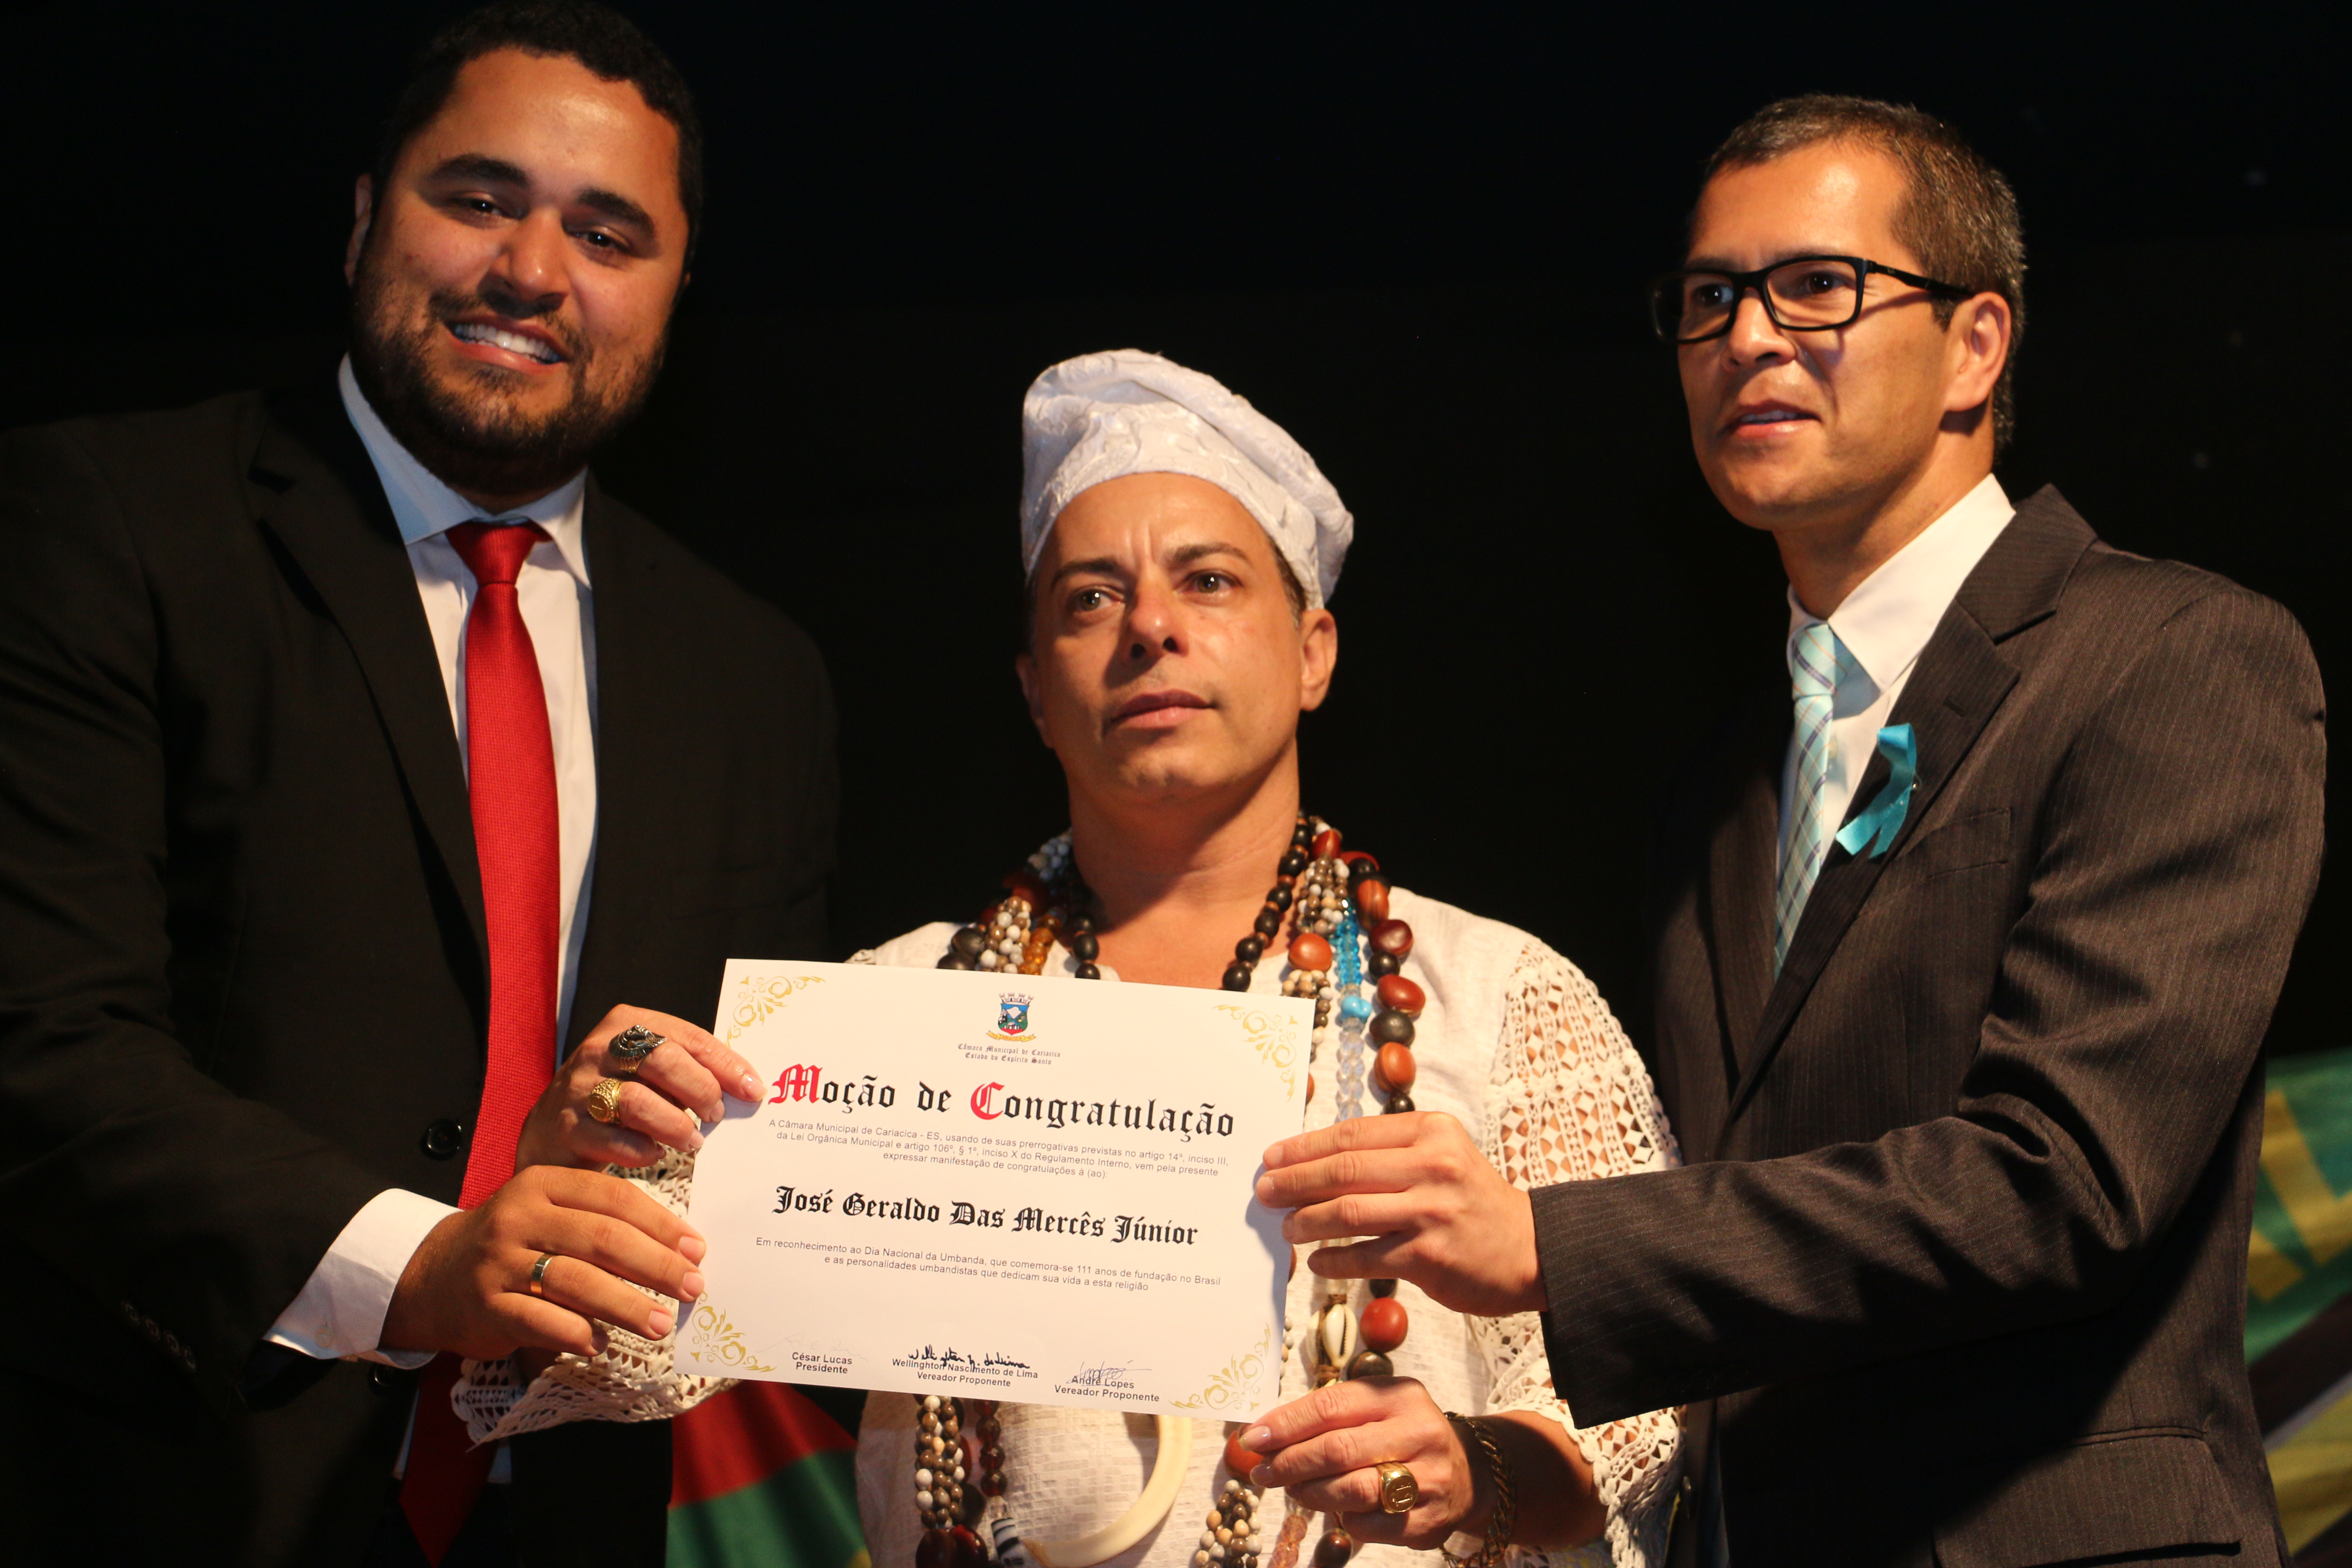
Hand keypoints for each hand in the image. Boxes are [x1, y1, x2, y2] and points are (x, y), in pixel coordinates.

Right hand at [380, 1164, 706, 1359]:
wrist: (435, 1276)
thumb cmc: (516, 1243)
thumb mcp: (551, 1214)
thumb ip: (602, 1221)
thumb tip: (679, 1251)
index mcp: (543, 1184)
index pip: (614, 1197)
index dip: (661, 1225)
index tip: (696, 1250)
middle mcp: (519, 1217)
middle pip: (602, 1238)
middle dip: (655, 1265)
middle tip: (692, 1288)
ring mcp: (500, 1262)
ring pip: (575, 1280)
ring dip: (625, 1305)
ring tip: (660, 1323)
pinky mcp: (487, 1306)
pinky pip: (540, 1320)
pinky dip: (577, 1333)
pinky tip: (602, 1344)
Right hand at [515, 1005, 763, 1170]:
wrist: (549, 1131)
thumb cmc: (617, 1097)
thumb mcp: (649, 1071)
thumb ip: (689, 1071)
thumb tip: (745, 1088)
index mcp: (625, 1024)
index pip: (686, 1036)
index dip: (725, 1064)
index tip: (753, 1090)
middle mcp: (598, 1049)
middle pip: (662, 1060)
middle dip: (700, 1089)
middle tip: (718, 1113)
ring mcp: (578, 1087)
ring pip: (637, 1100)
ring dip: (675, 1124)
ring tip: (694, 1140)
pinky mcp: (567, 1126)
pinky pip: (612, 1139)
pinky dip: (641, 1149)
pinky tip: (655, 1154)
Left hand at [1241, 1378, 1484, 1549]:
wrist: (1469, 1472)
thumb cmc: (1404, 1434)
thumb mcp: (1378, 1407)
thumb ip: (1330, 1414)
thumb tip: (1265, 1433)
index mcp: (1400, 1396)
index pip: (1330, 1406)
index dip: (1285, 1424)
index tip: (1253, 1438)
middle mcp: (1419, 1433)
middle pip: (1338, 1449)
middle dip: (1291, 1462)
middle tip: (1263, 1472)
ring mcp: (1428, 1479)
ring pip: (1352, 1490)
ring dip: (1310, 1493)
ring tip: (1292, 1489)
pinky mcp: (1428, 1520)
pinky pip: (1369, 1526)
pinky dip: (1344, 1520)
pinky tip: (1337, 1510)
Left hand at [1256, 1112, 1544, 1316]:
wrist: (1532, 1250)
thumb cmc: (1473, 1202)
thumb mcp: (1442, 1157)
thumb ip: (1391, 1153)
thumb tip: (1317, 1162)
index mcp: (1431, 1132)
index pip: (1352, 1134)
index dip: (1304, 1146)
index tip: (1272, 1157)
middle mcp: (1432, 1166)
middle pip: (1343, 1170)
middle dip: (1294, 1181)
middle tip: (1263, 1191)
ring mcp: (1431, 1212)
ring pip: (1347, 1212)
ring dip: (1306, 1220)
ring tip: (1285, 1228)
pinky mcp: (1429, 1256)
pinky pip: (1364, 1256)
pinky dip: (1333, 1259)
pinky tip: (1317, 1261)